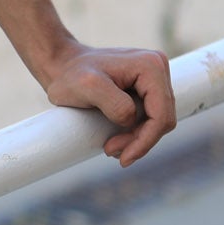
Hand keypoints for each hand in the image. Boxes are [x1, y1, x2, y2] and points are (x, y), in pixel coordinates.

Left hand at [44, 44, 177, 166]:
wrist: (61, 66)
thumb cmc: (70, 75)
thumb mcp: (87, 87)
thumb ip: (115, 104)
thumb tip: (132, 120)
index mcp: (150, 66)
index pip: (161, 115)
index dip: (146, 141)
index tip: (124, 158)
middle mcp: (157, 67)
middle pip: (163, 120)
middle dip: (139, 141)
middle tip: (110, 150)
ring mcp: (154, 77)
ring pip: (157, 121)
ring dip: (137, 138)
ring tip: (111, 147)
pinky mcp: (146, 87)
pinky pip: (149, 117)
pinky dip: (135, 132)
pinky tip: (116, 139)